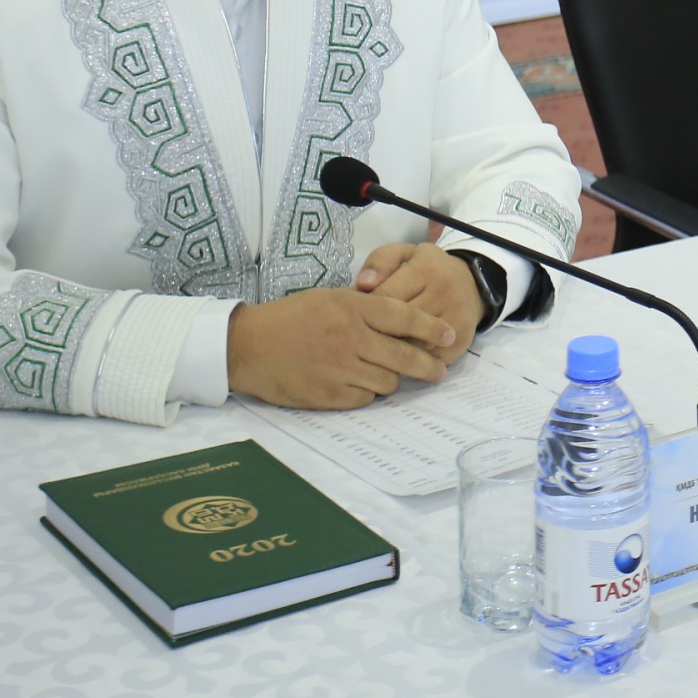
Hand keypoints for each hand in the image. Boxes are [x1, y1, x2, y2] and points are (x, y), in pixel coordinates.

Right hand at [225, 288, 456, 410]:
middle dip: (427, 365)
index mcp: (352, 308)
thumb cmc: (289, 318)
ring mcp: (339, 368)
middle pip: (404, 356)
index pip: (405, 318)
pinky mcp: (328, 395)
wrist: (247, 345)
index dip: (432, 328)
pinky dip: (368, 394)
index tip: (449, 335)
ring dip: (392, 379)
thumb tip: (400, 317)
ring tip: (386, 375)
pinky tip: (360, 385)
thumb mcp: (329, 298)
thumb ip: (363, 306)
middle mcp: (350, 338)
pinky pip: (364, 399)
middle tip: (438, 371)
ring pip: (387, 381)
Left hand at [354, 241, 482, 364]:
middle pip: (398, 325)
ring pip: (412, 346)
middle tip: (362, 337)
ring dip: (391, 352)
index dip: (365, 310)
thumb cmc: (427, 270)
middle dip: (375, 333)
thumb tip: (363, 285)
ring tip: (378, 349)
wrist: (472, 285)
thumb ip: (379, 262)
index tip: (357, 315)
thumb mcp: (403, 254)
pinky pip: (427, 360)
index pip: (385, 296)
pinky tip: (400, 358)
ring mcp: (456, 319)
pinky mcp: (462, 341)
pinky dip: (411, 363)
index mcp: (426, 269)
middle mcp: (445, 293)